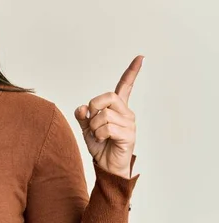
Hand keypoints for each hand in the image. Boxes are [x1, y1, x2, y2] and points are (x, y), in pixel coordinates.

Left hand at [74, 55, 143, 178]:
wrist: (106, 165)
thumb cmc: (100, 145)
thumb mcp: (86, 127)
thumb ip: (82, 115)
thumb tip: (82, 108)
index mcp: (117, 108)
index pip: (125, 86)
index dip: (132, 71)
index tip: (140, 57)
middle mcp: (126, 112)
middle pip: (107, 97)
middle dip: (93, 108)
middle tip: (92, 122)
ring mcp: (129, 123)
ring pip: (103, 115)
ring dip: (94, 127)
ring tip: (99, 136)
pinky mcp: (128, 134)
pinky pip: (106, 128)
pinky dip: (98, 135)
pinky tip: (103, 140)